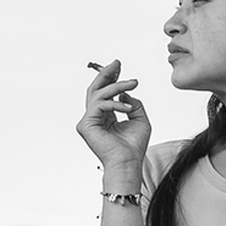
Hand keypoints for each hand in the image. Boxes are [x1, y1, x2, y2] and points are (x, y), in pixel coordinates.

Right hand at [76, 60, 150, 176]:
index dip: (111, 78)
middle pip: (95, 90)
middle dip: (106, 74)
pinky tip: (128, 108)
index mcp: (105, 116)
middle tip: (117, 63)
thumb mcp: (140, 118)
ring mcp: (88, 122)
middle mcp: (94, 118)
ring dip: (117, 86)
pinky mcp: (86, 126)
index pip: (104, 93)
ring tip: (133, 83)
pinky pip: (99, 106)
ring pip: (98, 95)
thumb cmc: (134, 146)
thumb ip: (133, 103)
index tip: (119, 66)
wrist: (129, 162)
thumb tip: (124, 93)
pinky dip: (115, 104)